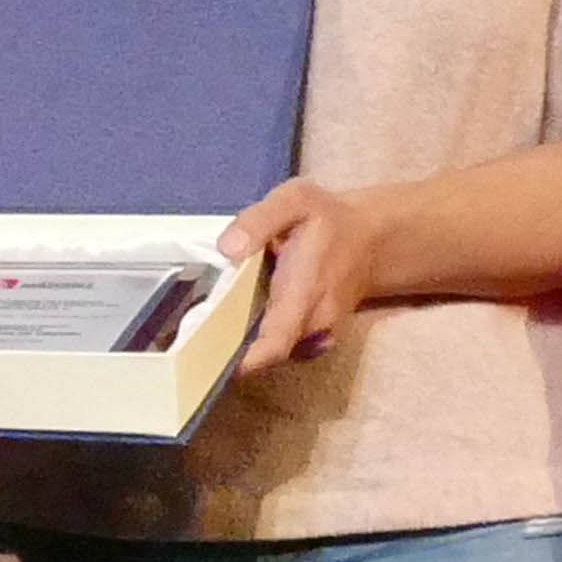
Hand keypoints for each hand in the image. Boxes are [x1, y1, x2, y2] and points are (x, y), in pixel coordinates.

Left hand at [216, 177, 383, 373]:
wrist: (372, 238)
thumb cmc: (330, 217)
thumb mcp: (295, 200)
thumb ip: (259, 220)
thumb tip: (227, 248)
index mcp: (305, 293)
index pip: (273, 345)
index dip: (241, 360)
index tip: (203, 361)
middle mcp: (313, 324)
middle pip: (267, 355)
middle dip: (230, 351)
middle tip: (189, 337)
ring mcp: (317, 336)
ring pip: (273, 352)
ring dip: (243, 345)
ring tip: (206, 328)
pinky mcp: (315, 338)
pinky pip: (283, 348)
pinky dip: (259, 342)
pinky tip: (236, 323)